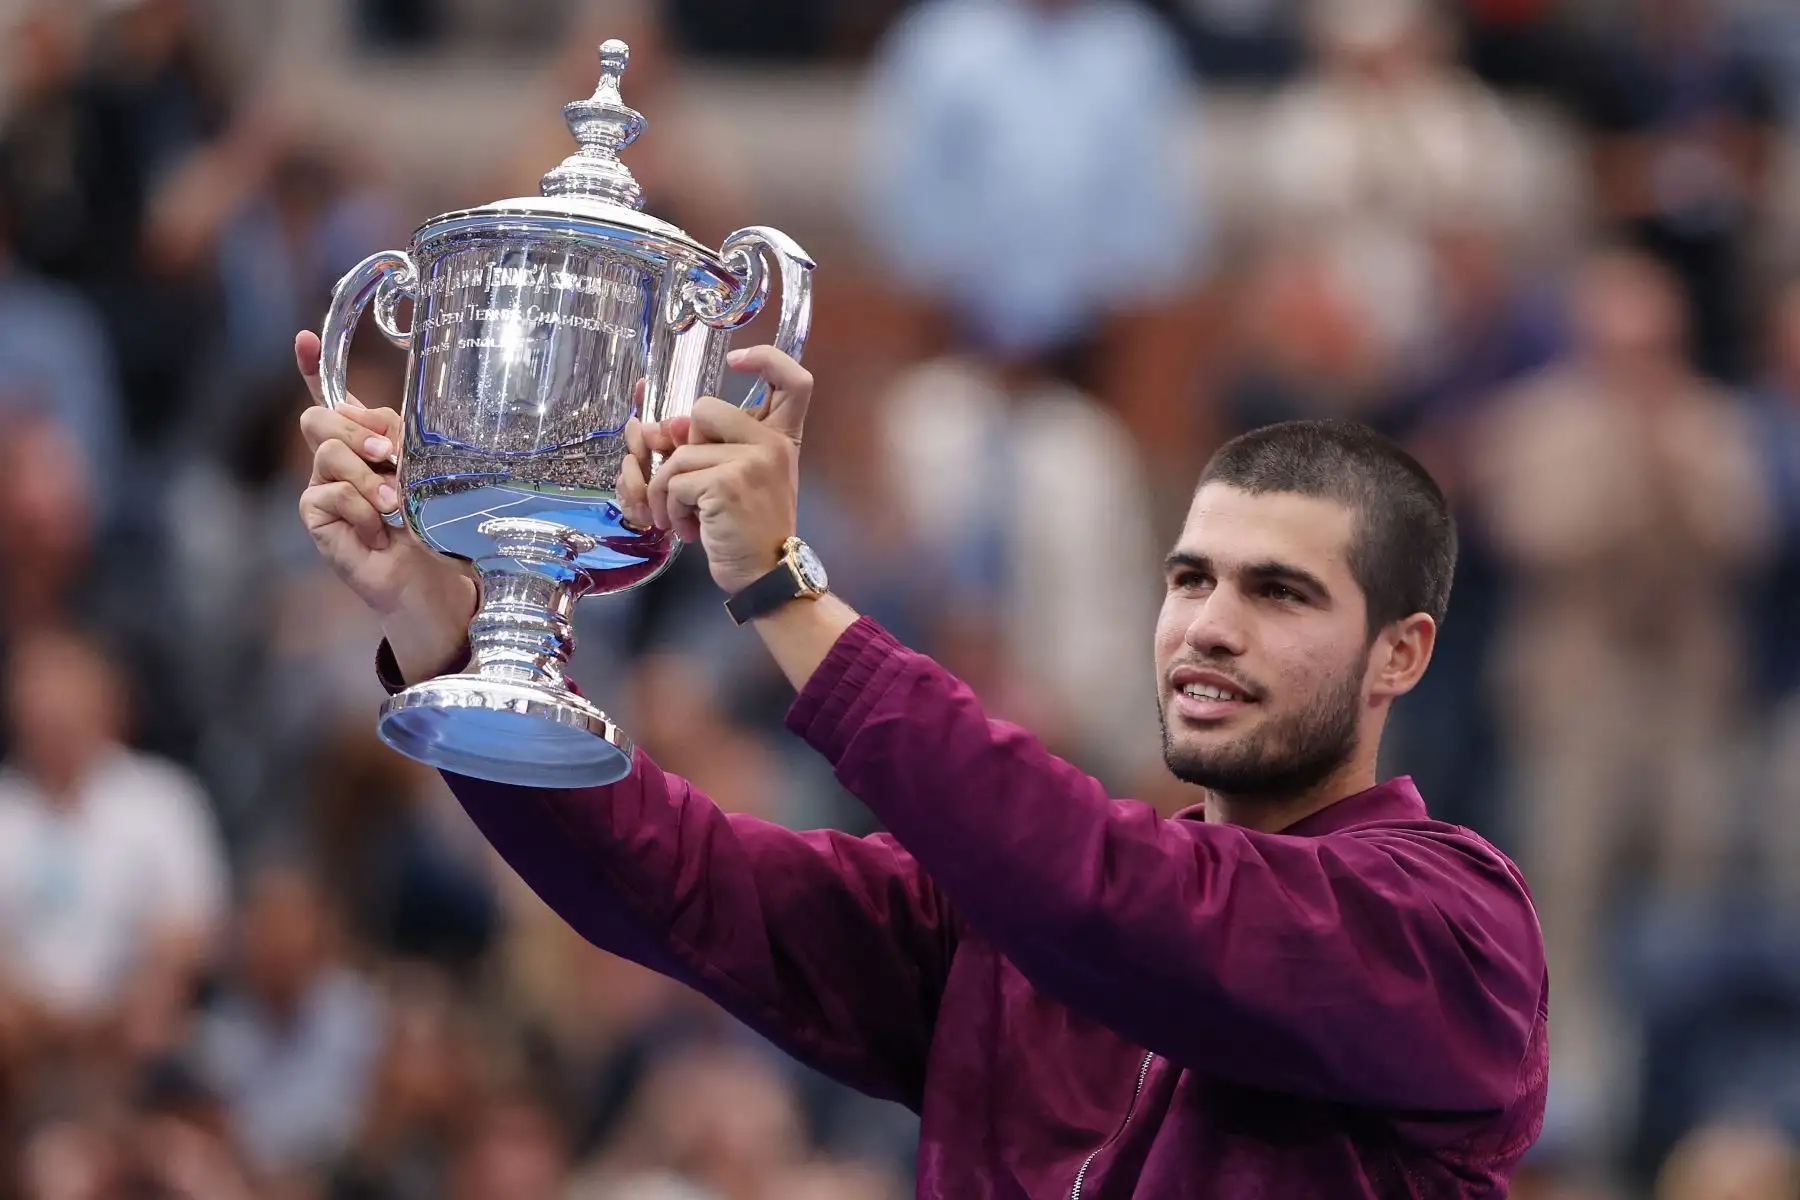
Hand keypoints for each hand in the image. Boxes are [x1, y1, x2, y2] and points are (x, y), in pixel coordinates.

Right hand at [293, 330, 476, 681]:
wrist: (429, 575)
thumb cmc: (430, 523)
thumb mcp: (422, 470)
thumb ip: (395, 436)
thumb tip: (367, 417)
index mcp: (363, 440)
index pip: (331, 397)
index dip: (313, 367)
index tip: (305, 338)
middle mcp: (336, 459)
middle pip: (320, 418)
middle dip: (356, 432)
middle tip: (389, 457)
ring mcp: (322, 486)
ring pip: (326, 454)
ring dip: (366, 477)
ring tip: (392, 505)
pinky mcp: (315, 516)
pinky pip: (328, 494)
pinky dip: (360, 510)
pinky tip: (377, 530)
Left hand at [618, 346, 812, 594]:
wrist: (766, 575)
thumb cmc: (751, 530)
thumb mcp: (741, 480)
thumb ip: (712, 447)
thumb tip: (661, 426)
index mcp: (782, 438)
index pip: (794, 380)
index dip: (766, 358)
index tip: (737, 359)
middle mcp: (772, 443)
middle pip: (703, 409)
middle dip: (682, 447)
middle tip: (691, 484)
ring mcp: (750, 461)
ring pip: (679, 454)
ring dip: (667, 491)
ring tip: (684, 517)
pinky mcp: (725, 483)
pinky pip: (674, 482)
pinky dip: (670, 509)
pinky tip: (689, 529)